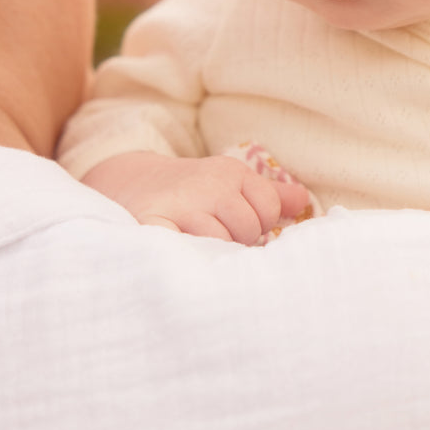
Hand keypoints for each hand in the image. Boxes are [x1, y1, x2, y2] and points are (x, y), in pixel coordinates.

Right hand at [82, 151, 309, 243]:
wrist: (124, 184)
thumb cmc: (187, 192)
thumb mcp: (226, 183)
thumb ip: (268, 194)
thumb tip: (305, 202)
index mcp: (229, 172)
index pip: (269, 212)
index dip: (255, 226)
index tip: (230, 223)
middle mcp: (208, 183)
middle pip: (248, 231)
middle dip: (233, 241)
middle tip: (207, 235)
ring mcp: (180, 204)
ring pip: (221, 246)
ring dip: (209, 253)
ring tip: (191, 243)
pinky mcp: (153, 226)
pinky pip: (188, 252)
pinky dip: (188, 258)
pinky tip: (181, 256)